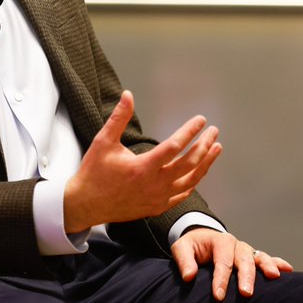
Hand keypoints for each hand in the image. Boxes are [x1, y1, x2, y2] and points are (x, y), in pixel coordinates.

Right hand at [63, 90, 220, 232]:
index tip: (200, 120)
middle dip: (204, 145)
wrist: (87, 204)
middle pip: (189, 163)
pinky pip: (182, 194)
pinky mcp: (157, 207)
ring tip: (215, 149)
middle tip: (213, 132)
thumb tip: (128, 96)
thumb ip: (118, 118)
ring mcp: (158, 198)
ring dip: (205, 163)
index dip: (189, 131)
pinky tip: (199, 172)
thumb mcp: (103, 142)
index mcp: (142, 167)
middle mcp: (154, 184)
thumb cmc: (94, 173)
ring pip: (191, 180)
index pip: (174, 146)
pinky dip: (194, 181)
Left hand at [172, 228, 293, 299]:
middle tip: (246, 293)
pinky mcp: (252, 257)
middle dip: (245, 276)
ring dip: (266, 266)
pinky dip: (277, 263)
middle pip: (243, 259)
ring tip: (274, 277)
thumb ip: (184, 260)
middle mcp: (235, 244)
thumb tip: (189, 276)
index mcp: (219, 241)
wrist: (201, 239)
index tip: (219, 296)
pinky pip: (267, 258)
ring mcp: (246, 250)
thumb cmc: (192, 246)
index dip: (220, 279)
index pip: (221, 260)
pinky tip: (288, 270)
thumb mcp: (182, 248)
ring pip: (258, 257)